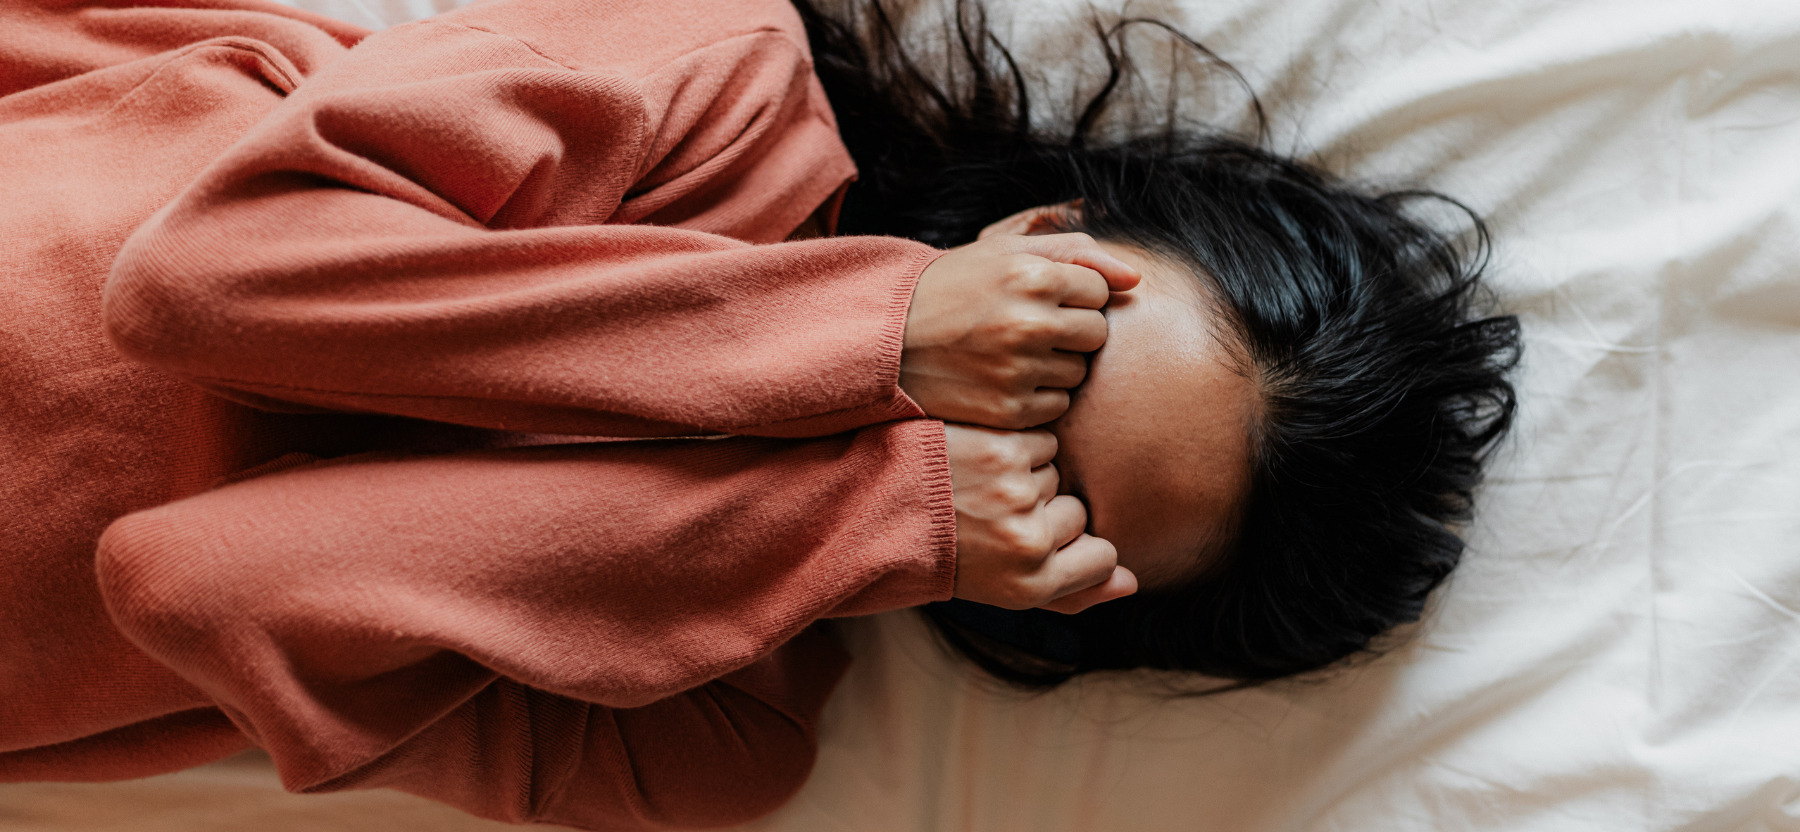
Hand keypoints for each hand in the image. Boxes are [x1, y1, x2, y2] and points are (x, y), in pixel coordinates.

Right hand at [902, 233, 1140, 429]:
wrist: (886, 338)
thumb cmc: (953, 288)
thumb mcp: (1005, 252)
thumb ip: (1076, 254)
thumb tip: (1135, 280)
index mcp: (1031, 276)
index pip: (1099, 292)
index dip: (1073, 295)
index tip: (1038, 298)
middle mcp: (1028, 323)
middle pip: (1096, 335)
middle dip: (1071, 330)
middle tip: (1027, 326)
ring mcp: (1018, 371)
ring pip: (1078, 373)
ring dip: (1056, 365)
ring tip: (1012, 352)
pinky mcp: (1007, 410)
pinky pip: (1056, 408)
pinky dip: (1038, 397)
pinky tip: (1004, 380)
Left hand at [944, 423, 1137, 613]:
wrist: (877, 507)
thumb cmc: (946, 552)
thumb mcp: (1004, 590)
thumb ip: (1072, 594)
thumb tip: (1133, 583)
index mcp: (1031, 585)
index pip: (1103, 557)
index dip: (1073, 546)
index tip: (1031, 543)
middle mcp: (1029, 543)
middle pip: (1079, 513)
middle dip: (1043, 508)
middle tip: (989, 514)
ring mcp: (1020, 493)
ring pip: (1059, 472)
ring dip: (1028, 472)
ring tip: (979, 486)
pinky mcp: (1006, 450)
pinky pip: (1042, 440)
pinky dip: (1017, 444)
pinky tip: (981, 458)